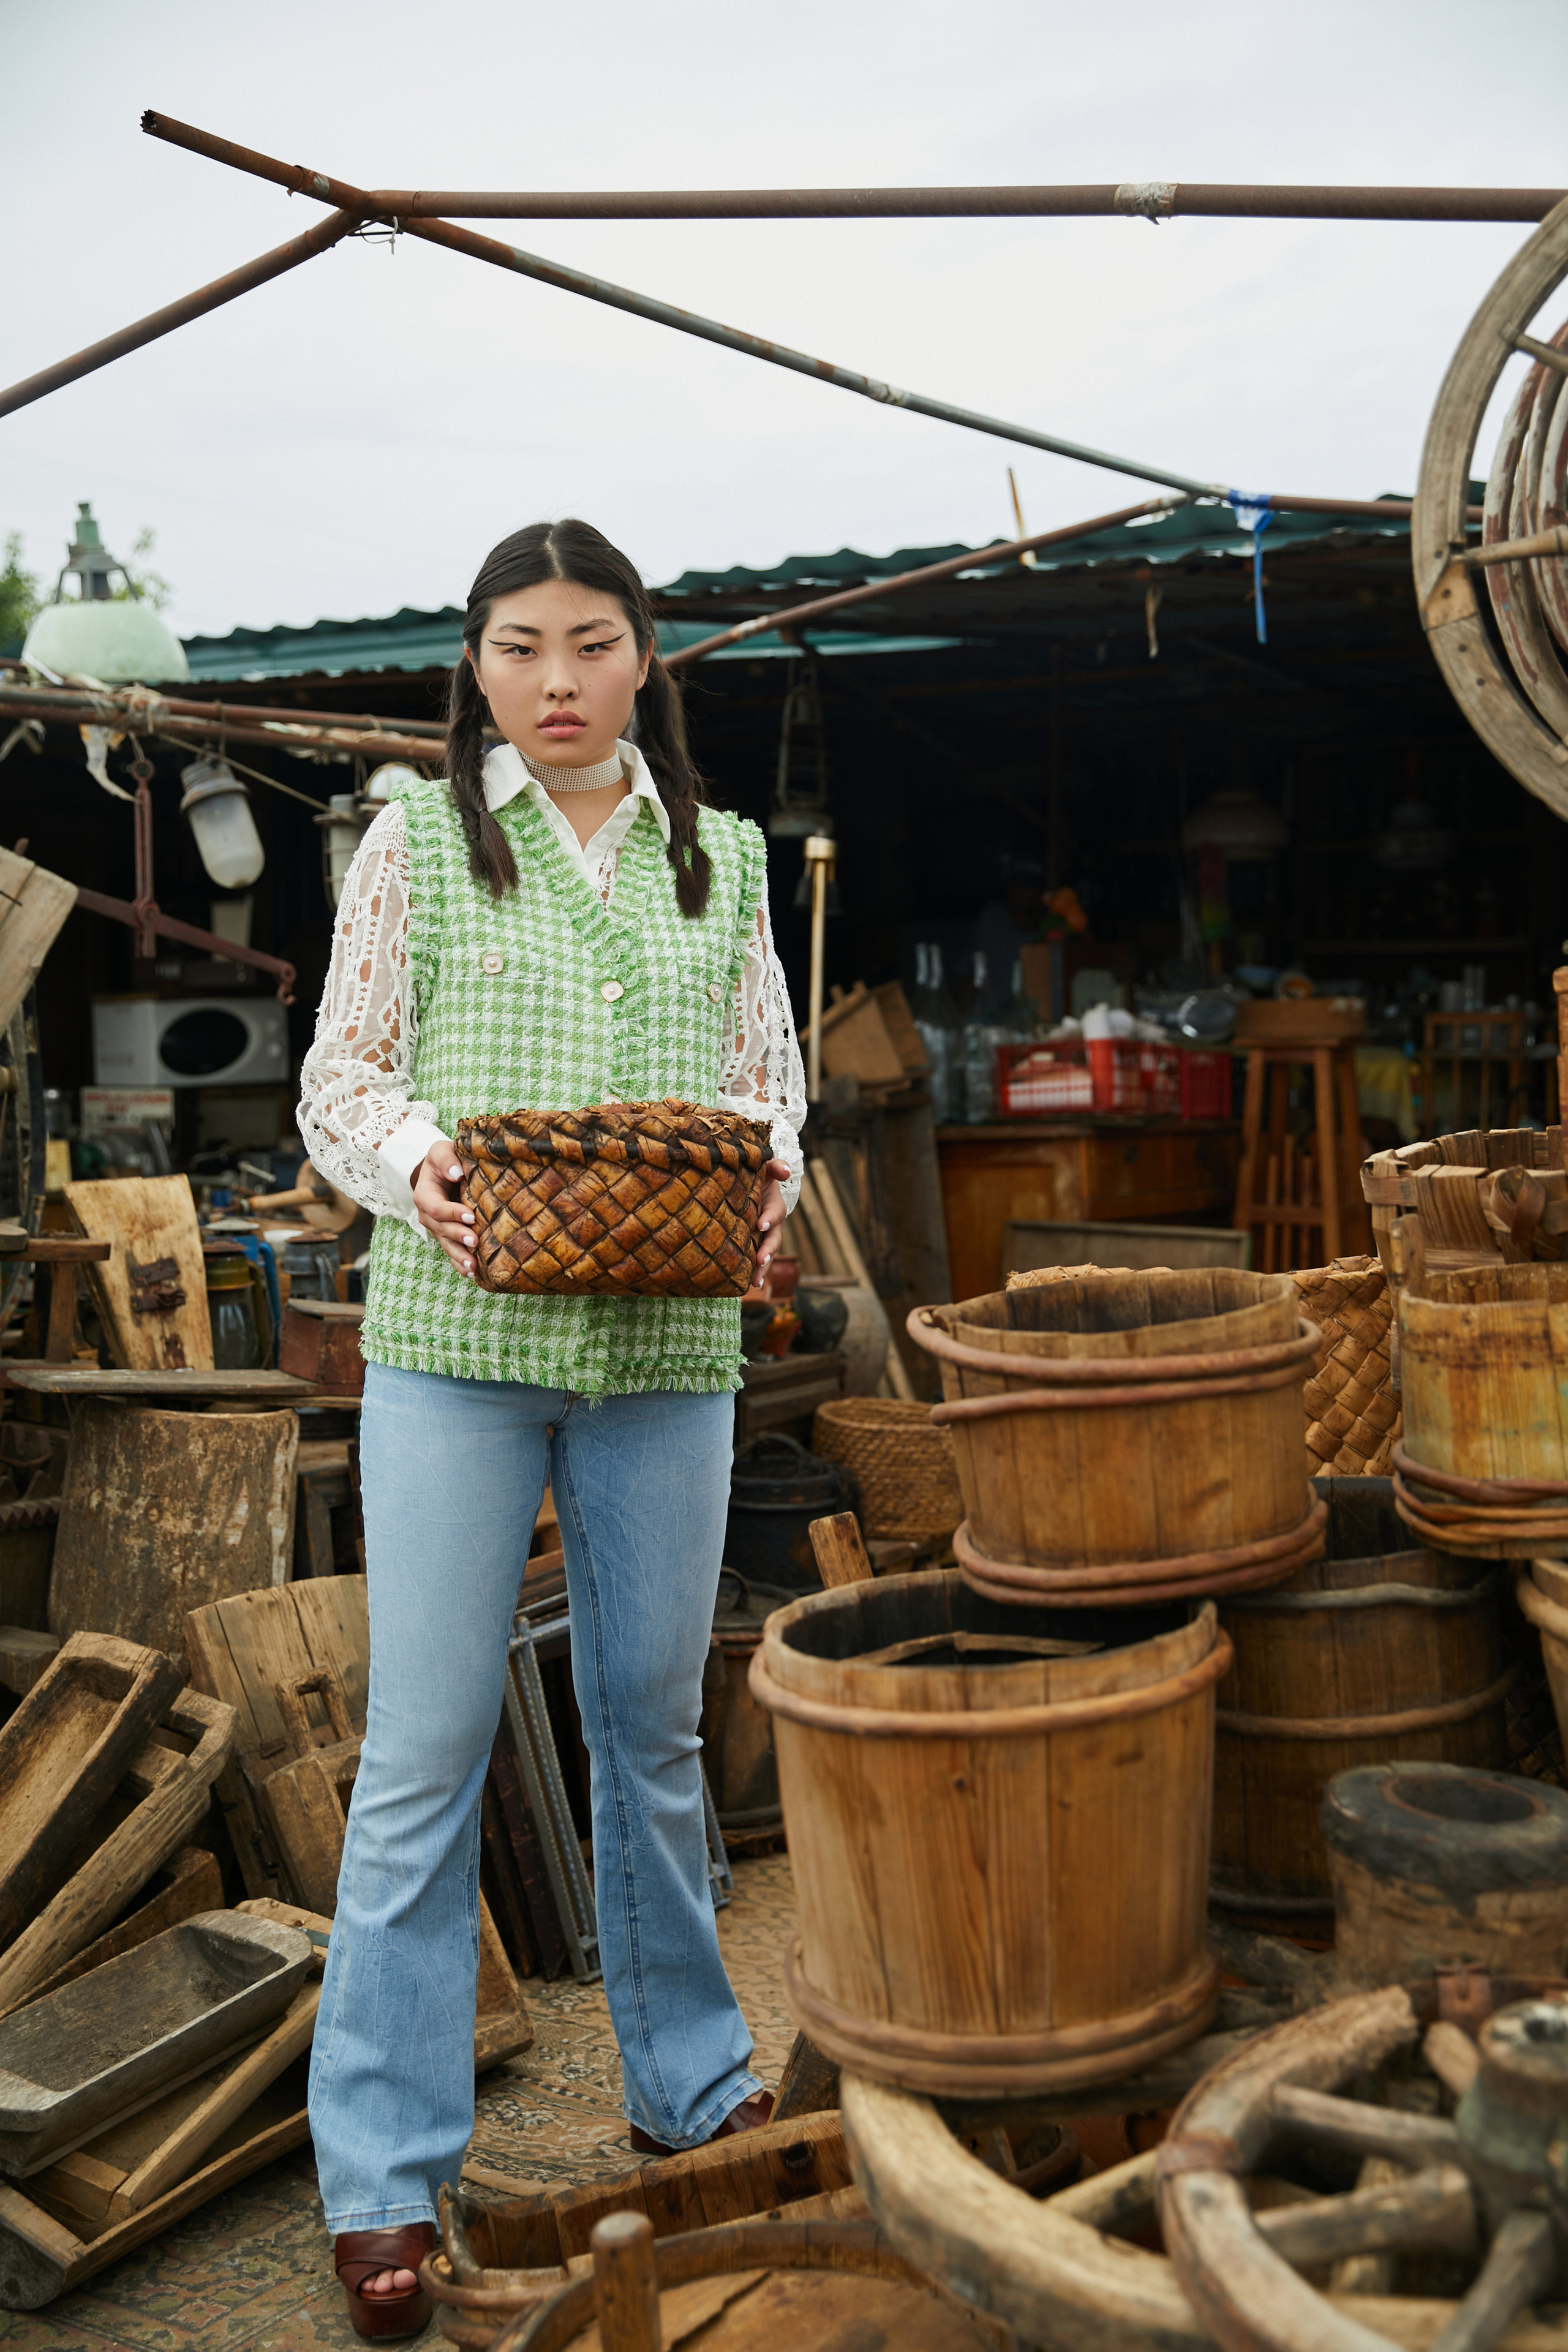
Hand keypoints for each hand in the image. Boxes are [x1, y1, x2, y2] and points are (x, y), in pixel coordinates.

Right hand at [412, 1137, 475, 1276]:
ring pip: (447, 1245)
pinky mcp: (448, 1236)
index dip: (452, 1213)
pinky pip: (451, 1253)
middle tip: (475, 1242)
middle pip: (441, 1229)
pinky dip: (460, 1265)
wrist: (444, 1172)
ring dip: (459, 1257)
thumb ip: (446, 1159)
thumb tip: (456, 1173)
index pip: (436, 1207)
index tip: (471, 1216)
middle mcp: (428, 1215)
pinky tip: (473, 1274)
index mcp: (424, 1194)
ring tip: (474, 1267)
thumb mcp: (441, 1151)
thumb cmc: (445, 1160)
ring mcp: (437, 1228)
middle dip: (458, 1237)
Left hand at [754, 1157, 790, 1282]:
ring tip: (755, 1283)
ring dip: (762, 1269)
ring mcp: (761, 1237)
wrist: (747, 1185)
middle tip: (760, 1260)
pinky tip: (744, 1286)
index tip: (761, 1225)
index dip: (770, 1218)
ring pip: (766, 1254)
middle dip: (768, 1251)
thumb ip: (775, 1166)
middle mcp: (771, 1224)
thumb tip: (784, 1171)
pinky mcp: (750, 1244)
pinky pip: (752, 1259)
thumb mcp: (765, 1166)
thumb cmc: (756, 1175)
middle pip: (773, 1240)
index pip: (775, 1212)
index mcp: (774, 1205)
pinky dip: (750, 1272)